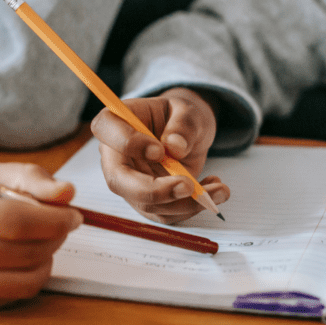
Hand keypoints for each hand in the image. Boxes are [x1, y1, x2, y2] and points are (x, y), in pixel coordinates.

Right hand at [0, 160, 81, 309]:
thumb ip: (27, 178)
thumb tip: (67, 194)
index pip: (17, 221)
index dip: (55, 220)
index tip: (74, 215)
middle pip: (23, 253)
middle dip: (55, 238)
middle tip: (60, 224)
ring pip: (22, 281)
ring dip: (45, 261)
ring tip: (41, 242)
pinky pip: (8, 296)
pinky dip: (25, 278)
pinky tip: (18, 258)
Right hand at [90, 87, 229, 223]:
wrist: (188, 133)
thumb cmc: (180, 116)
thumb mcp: (188, 110)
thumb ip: (183, 124)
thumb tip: (175, 147)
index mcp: (116, 122)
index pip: (106, 131)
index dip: (128, 143)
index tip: (159, 150)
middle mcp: (116, 156)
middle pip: (119, 181)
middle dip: (154, 191)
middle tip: (189, 186)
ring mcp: (130, 183)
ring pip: (147, 205)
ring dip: (185, 204)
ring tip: (219, 190)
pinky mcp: (149, 202)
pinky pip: (166, 214)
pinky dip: (192, 208)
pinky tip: (211, 190)